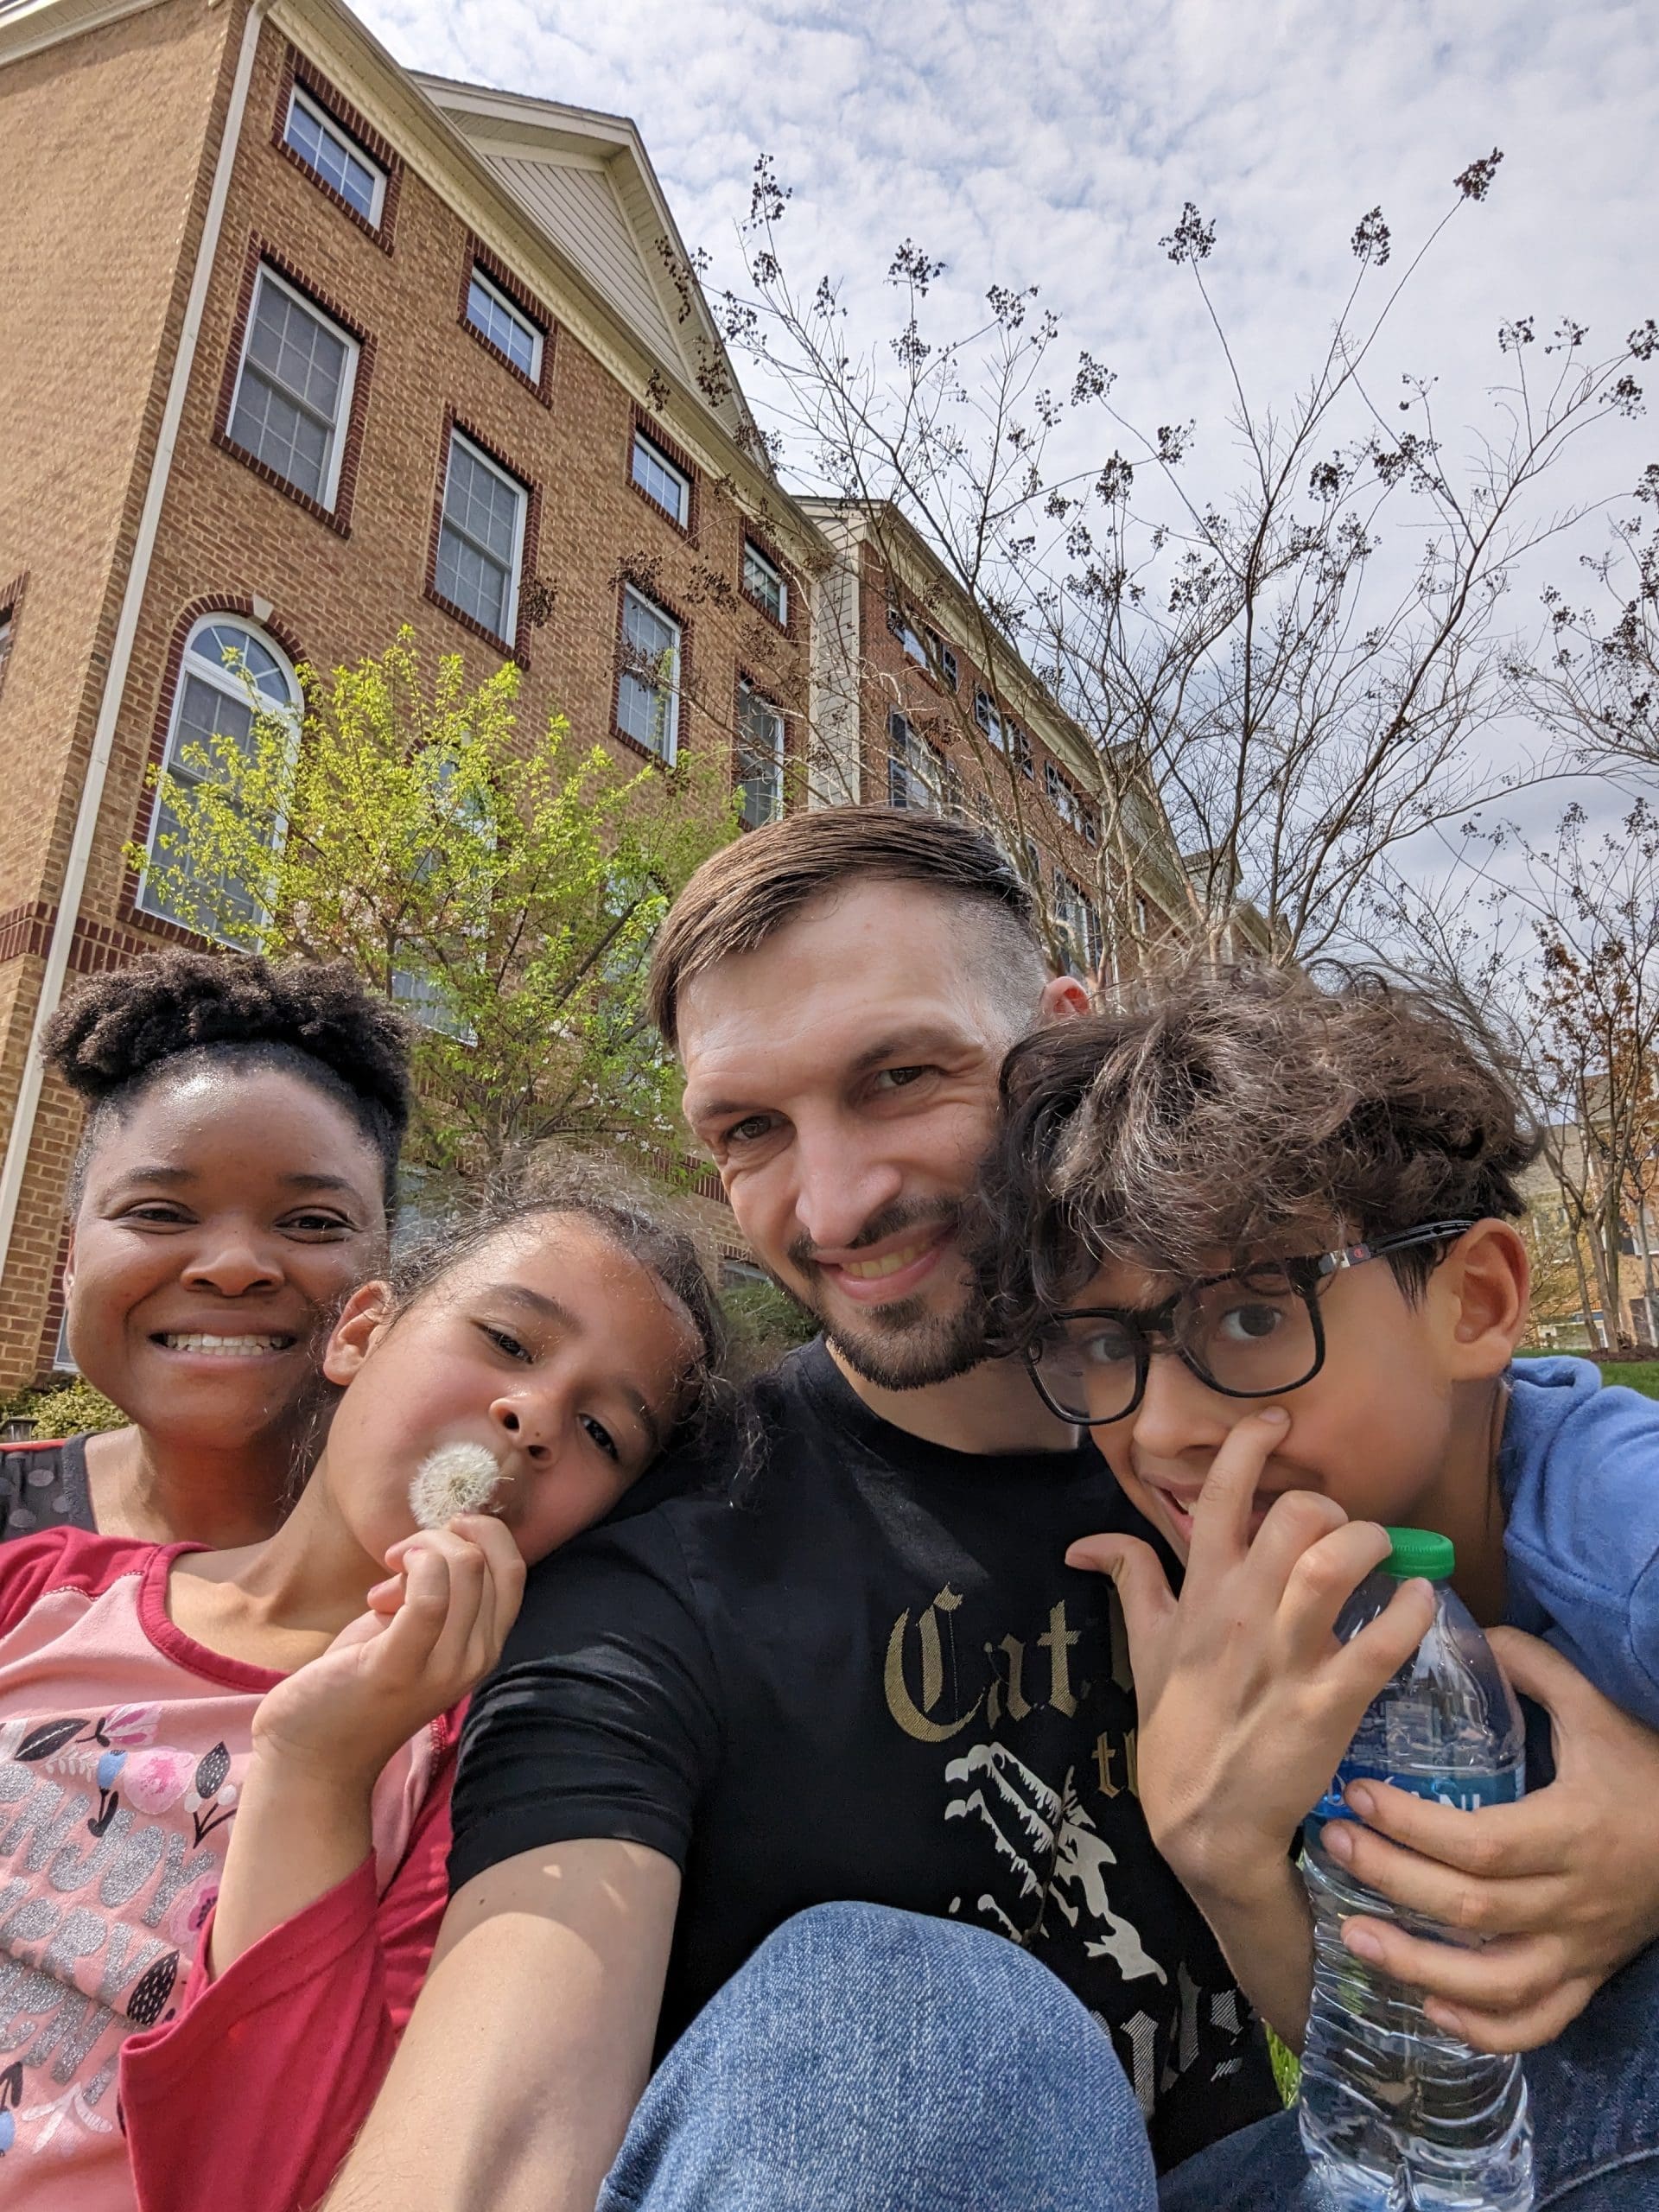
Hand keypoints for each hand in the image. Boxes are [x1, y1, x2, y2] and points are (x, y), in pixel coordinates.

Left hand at [251, 1516, 526, 1788]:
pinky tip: (382, 1585)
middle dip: (445, 1535)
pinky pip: (428, 1596)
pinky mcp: (399, 1667)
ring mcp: (442, 1667)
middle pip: (488, 1562)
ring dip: (423, 1546)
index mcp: (484, 1647)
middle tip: (402, 1555)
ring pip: (464, 1569)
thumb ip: (435, 1595)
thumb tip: (428, 1550)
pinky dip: (412, 1567)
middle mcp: (476, 1659)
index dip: (483, 1534)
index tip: (441, 1534)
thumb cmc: (357, 1686)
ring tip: (389, 1567)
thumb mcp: (412, 1635)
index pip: (512, 1569)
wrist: (313, 1756)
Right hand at [1065, 1410, 1435, 1905]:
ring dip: (1369, 1542)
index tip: (1277, 1420)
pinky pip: (1381, 1643)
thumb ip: (1129, 1581)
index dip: (1249, 1443)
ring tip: (1385, 1551)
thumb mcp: (1145, 1649)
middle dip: (1327, 1503)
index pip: (1219, 1494)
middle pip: (1292, 1516)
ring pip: (1331, 1565)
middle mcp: (1241, 1613)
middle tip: (1341, 1524)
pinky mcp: (1329, 1704)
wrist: (1205, 1824)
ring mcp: (1286, 1657)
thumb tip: (1086, 1540)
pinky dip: (1409, 1611)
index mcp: (1199, 1593)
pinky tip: (1420, 1600)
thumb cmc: (1177, 1730)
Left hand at [1324, 1628, 1658, 2051]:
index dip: (1411, 1826)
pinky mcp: (1587, 1976)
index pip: (1479, 1844)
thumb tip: (1466, 1629)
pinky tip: (1429, 2006)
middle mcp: (1572, 1900)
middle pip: (1469, 1911)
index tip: (1357, 1793)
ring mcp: (1580, 1948)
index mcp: (1571, 1832)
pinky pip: (1537, 2022)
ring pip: (1495, 1983)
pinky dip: (1483, 2028)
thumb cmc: (1645, 1769)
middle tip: (1331, 1842)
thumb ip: (1532, 1667)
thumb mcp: (1597, 1709)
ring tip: (1352, 1937)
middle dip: (1390, 1880)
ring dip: (1417, 1967)